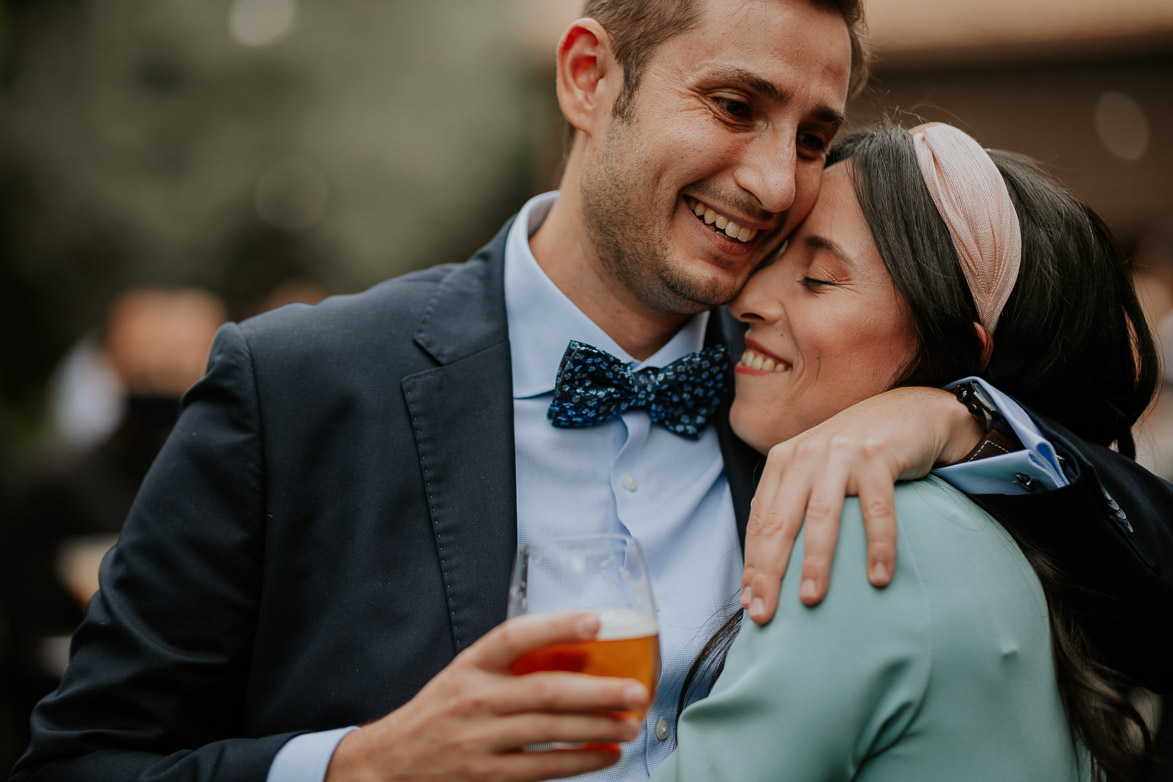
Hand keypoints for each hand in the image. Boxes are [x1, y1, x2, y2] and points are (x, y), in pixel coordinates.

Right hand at [325, 611, 648, 781]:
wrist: (389, 764)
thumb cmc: (437, 714)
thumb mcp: (464, 677)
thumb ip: (509, 665)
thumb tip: (576, 652)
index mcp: (470, 666)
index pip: (514, 636)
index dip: (556, 626)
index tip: (595, 621)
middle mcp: (474, 700)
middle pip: (545, 691)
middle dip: (598, 691)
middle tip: (636, 690)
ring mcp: (479, 742)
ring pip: (550, 733)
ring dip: (598, 728)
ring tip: (630, 723)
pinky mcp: (487, 777)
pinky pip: (543, 769)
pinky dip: (581, 762)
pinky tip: (605, 754)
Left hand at [740, 386, 981, 623]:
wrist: (909, 411)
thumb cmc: (857, 454)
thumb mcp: (817, 470)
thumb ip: (794, 504)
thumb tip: (773, 566)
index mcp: (783, 461)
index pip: (761, 521)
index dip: (753, 563)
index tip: (748, 601)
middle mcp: (806, 455)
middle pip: (781, 522)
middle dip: (769, 571)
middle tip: (764, 613)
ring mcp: (840, 454)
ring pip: (822, 516)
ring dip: (816, 561)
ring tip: (812, 599)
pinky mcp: (877, 456)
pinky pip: (876, 510)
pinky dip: (878, 545)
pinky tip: (878, 578)